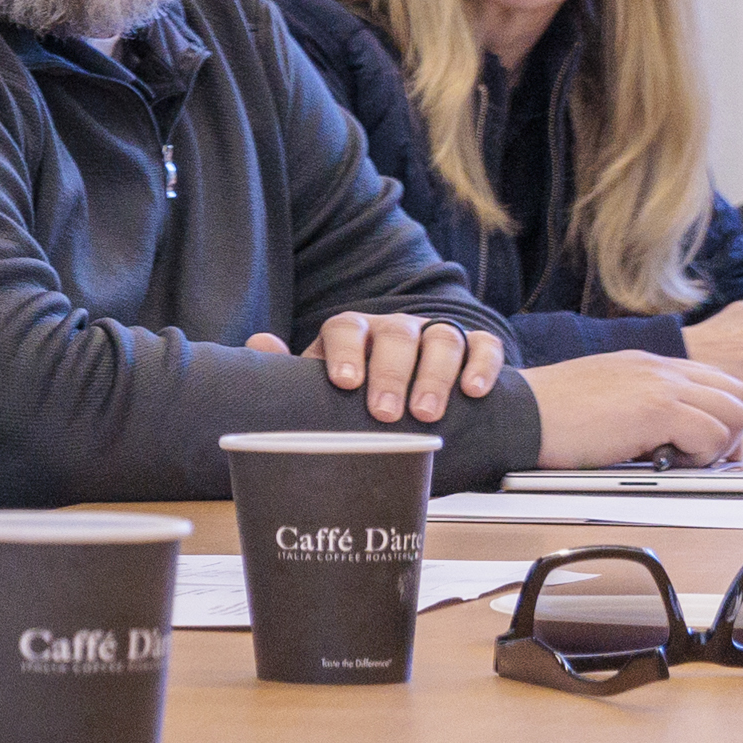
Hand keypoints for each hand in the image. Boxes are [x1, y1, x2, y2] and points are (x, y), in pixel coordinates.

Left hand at [248, 312, 509, 424]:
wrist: (416, 399)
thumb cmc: (360, 393)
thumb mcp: (323, 386)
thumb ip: (291, 371)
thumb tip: (258, 343)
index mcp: (355, 332)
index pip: (345, 327)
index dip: (345, 351)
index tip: (345, 383)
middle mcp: (395, 327)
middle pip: (397, 336)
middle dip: (391, 374)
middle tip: (384, 414)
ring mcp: (436, 333)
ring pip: (442, 338)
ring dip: (435, 375)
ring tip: (426, 414)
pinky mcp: (475, 346)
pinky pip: (484, 346)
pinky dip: (481, 365)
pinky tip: (474, 391)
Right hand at [535, 349, 742, 468]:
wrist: (518, 413)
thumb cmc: (548, 413)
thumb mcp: (603, 394)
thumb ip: (637, 403)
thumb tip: (663, 434)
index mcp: (648, 364)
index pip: (716, 380)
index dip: (722, 415)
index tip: (707, 443)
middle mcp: (662, 369)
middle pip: (739, 394)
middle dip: (732, 431)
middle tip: (704, 456)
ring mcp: (662, 387)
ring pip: (735, 414)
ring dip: (717, 444)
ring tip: (682, 459)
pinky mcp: (657, 411)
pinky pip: (712, 435)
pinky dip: (700, 456)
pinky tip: (666, 461)